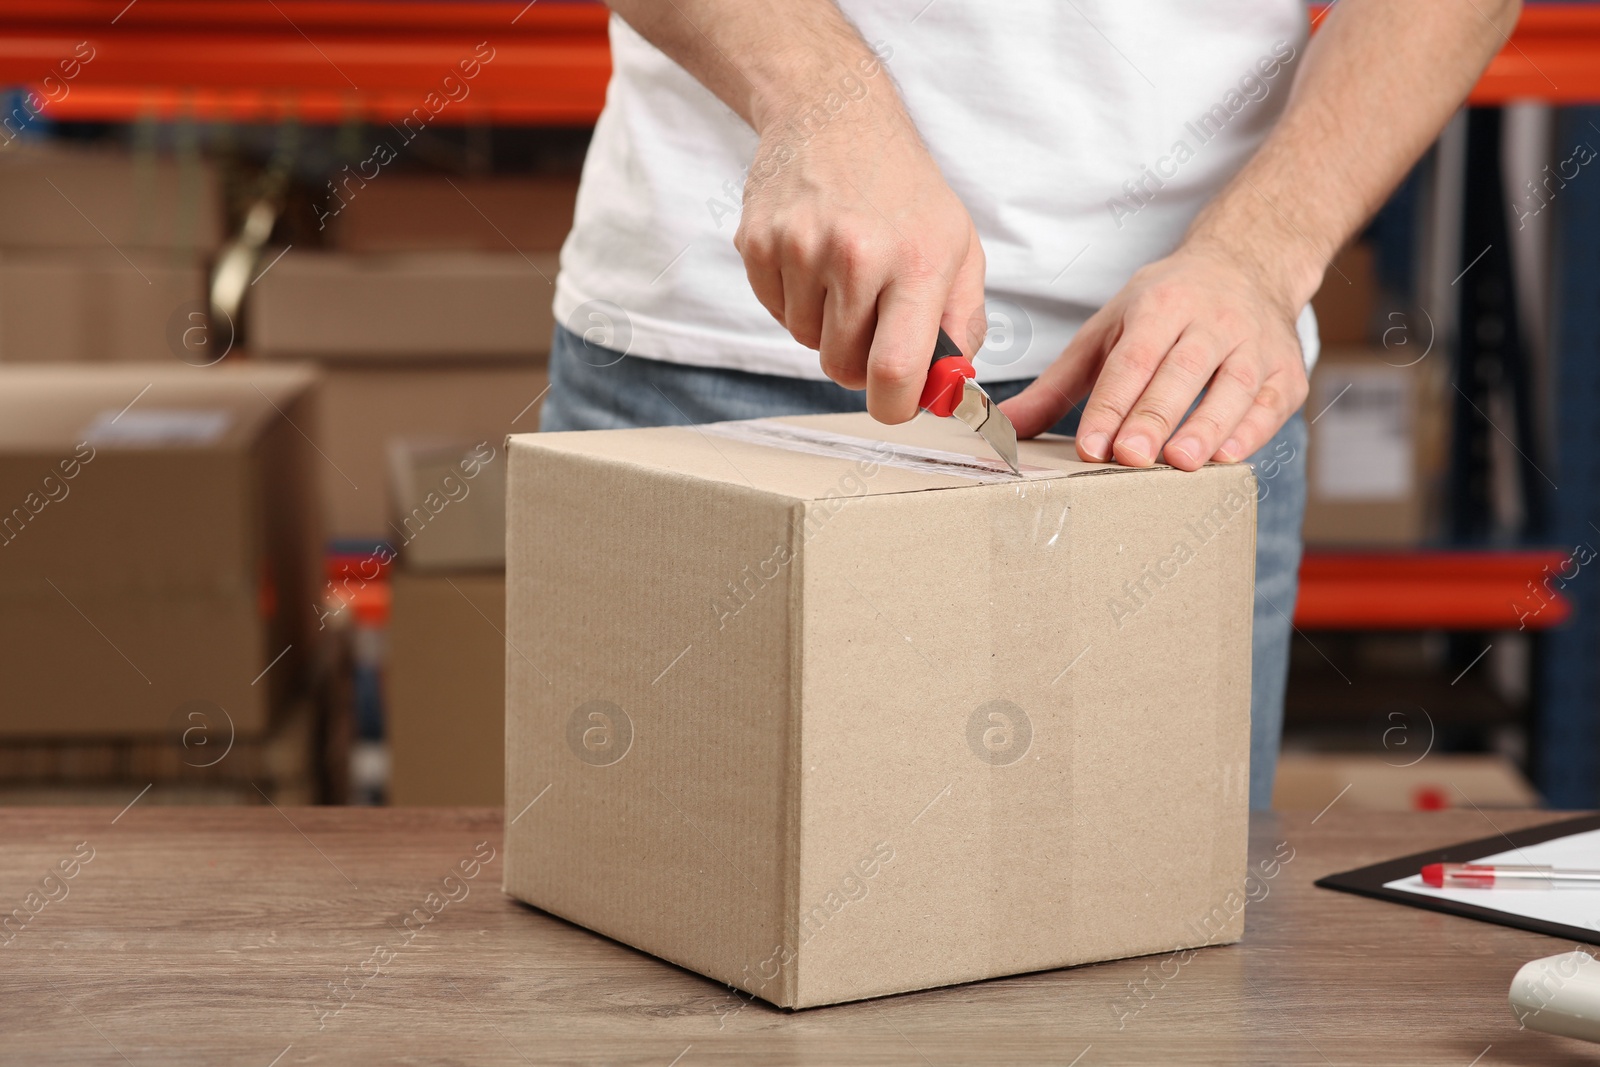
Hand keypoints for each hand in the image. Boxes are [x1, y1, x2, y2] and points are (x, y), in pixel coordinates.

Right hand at [734, 96, 985, 422]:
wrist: (836, 114)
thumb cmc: (904, 190)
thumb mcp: (959, 247)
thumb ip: (961, 325)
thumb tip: (946, 393)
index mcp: (917, 260)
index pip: (894, 370)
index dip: (893, 406)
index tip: (894, 404)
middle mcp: (856, 254)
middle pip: (842, 367)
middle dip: (858, 362)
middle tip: (871, 322)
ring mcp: (800, 247)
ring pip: (805, 342)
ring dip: (824, 325)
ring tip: (842, 274)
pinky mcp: (758, 243)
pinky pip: (775, 313)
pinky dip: (794, 301)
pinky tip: (812, 258)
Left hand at [1000, 243, 1310, 469]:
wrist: (1246, 267)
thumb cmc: (1163, 311)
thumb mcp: (1106, 334)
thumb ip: (1056, 386)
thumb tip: (1002, 427)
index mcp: (1160, 305)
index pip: (1132, 359)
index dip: (1112, 403)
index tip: (1092, 445)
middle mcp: (1211, 319)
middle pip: (1181, 372)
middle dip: (1154, 415)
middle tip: (1130, 456)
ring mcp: (1254, 345)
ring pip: (1232, 388)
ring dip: (1207, 426)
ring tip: (1180, 462)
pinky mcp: (1285, 372)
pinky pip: (1270, 404)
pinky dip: (1251, 431)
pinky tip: (1227, 457)